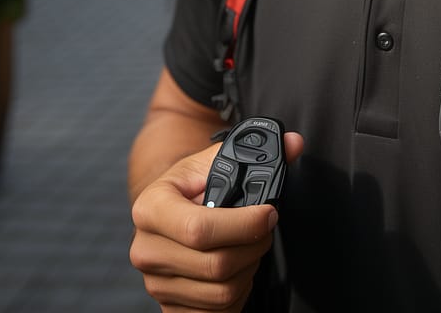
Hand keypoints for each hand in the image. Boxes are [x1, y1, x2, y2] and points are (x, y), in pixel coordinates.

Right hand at [130, 132, 304, 311]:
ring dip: (248, 269)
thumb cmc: (191, 184)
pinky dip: (237, 292)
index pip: (199, 230)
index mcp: (150, 208)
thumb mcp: (213, 159)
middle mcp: (146, 250)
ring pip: (221, 293)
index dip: (244, 225)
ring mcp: (155, 283)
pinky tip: (238, 269)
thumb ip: (253, 150)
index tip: (268, 213)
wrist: (165, 208)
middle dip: (254, 246)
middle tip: (265, 229)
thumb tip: (294, 143)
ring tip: (250, 246)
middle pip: (216, 265)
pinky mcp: (169, 307)